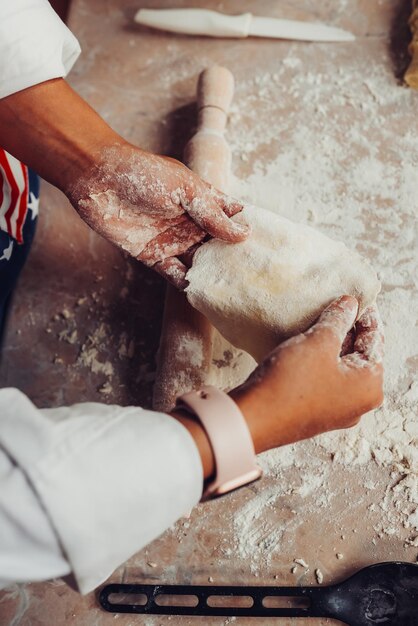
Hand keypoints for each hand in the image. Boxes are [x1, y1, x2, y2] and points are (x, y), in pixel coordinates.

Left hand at [67, 143, 247, 288]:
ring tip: (229, 289)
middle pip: (218, 246)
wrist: (98, 179)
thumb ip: (213, 214)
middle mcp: (191, 223)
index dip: (247, 231)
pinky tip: (198, 291)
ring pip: (198, 263)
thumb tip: (244, 234)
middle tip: (252, 278)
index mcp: (202, 202)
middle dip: (232, 260)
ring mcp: (172, 240)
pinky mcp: (152, 255)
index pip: (231, 218)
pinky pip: (173, 273)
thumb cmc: (144, 174)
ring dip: (210, 274)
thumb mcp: (186, 190)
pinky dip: (185, 283)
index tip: (267, 249)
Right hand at [231, 295, 383, 454]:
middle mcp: (359, 402)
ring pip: (340, 367)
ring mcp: (337, 411)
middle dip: (347, 329)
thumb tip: (350, 305)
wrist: (254, 418)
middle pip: (360, 355)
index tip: (355, 295)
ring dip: (331, 344)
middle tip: (334, 304)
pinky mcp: (316, 412)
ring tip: (317, 321)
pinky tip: (305, 345)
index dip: (365, 314)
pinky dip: (319, 361)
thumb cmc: (292, 381)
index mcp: (371, 386)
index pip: (375, 340)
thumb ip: (338, 319)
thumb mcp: (319, 342)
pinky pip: (325, 379)